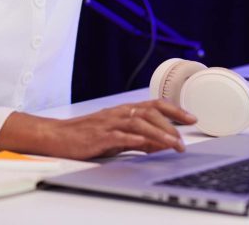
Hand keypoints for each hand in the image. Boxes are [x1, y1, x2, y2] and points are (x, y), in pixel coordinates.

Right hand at [0, 99, 196, 159]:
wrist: (57, 137)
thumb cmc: (86, 136)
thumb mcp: (116, 136)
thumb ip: (138, 139)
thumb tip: (160, 144)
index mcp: (123, 110)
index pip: (154, 104)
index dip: (174, 109)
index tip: (191, 117)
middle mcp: (119, 112)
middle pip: (150, 112)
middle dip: (171, 123)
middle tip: (185, 137)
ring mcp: (110, 123)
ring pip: (140, 122)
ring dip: (160, 133)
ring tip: (175, 144)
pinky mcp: (101, 136)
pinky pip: (123, 135)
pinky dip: (138, 139)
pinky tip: (149, 145)